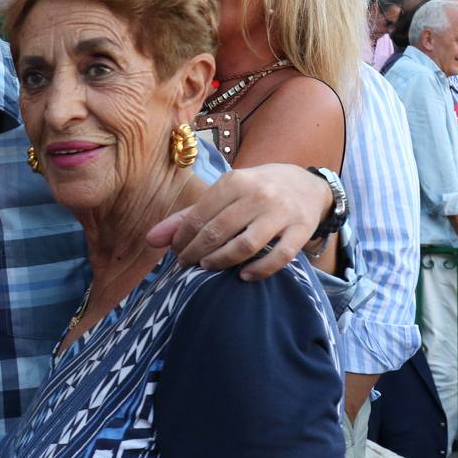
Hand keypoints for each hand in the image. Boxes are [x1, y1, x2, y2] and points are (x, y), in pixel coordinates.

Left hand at [147, 163, 330, 280]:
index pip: (198, 217)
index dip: (182, 240)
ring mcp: (282, 212)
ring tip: (209, 267)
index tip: (176, 253)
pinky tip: (243, 276)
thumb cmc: (255, 191)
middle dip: (196, 253)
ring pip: (245, 245)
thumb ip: (186, 216)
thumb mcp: (222, 194)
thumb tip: (151, 240)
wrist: (306, 184)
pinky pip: (279, 257)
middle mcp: (258, 194)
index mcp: (234, 181)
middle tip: (187, 265)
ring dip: (222, 262)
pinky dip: (259, 270)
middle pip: (218, 232)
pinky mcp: (301, 229)